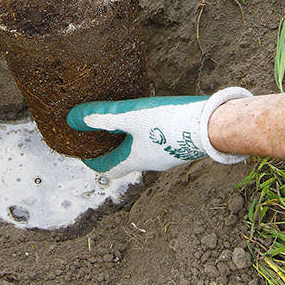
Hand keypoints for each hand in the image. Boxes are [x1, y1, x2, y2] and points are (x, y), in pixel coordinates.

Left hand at [66, 87, 251, 177]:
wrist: (212, 126)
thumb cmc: (168, 123)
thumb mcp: (130, 116)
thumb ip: (102, 116)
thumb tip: (72, 119)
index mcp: (135, 159)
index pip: (107, 169)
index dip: (93, 162)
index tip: (84, 153)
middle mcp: (151, 162)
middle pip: (125, 160)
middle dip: (112, 149)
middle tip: (102, 133)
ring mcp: (169, 155)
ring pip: (144, 151)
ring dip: (132, 141)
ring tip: (126, 122)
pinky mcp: (182, 145)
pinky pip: (160, 143)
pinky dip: (149, 134)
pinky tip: (154, 119)